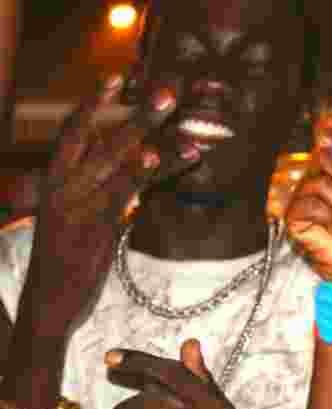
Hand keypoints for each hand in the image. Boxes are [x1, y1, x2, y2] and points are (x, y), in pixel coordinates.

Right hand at [26, 76, 196, 325]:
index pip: (73, 134)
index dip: (94, 104)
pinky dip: (145, 173)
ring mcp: (79, 204)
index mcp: (56, 182)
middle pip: (100, 139)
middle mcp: (64, 186)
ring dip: (151, 137)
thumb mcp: (79, 222)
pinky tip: (161, 157)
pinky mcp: (95, 225)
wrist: (47, 304)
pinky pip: (125, 191)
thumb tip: (134, 174)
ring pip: (117, 161)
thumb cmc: (66, 263)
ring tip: (181, 122)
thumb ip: (104, 196)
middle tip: (166, 94)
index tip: (117, 79)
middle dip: (134, 115)